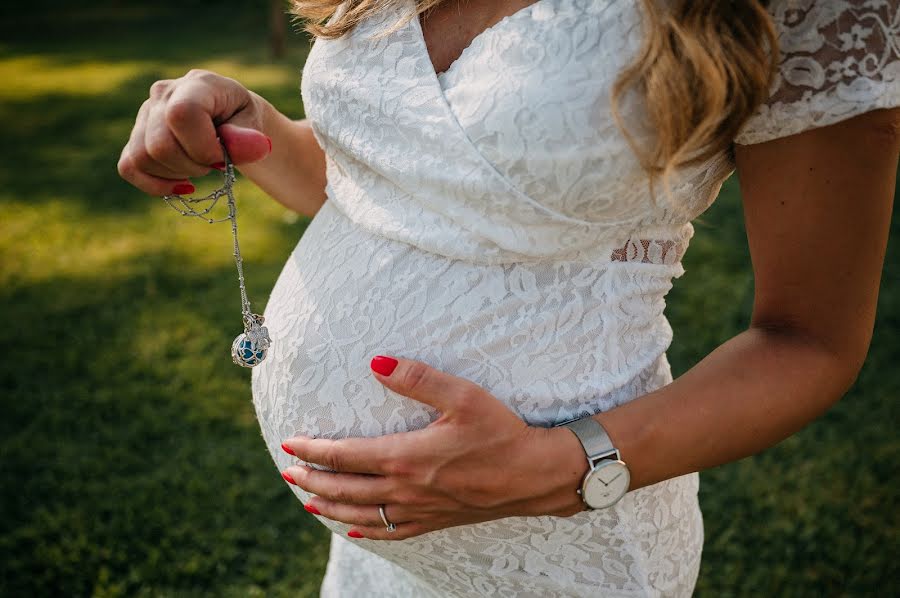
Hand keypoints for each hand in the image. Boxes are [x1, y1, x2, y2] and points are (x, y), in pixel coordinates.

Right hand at [117, 69, 271, 196]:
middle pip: (160, 145)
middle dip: (193, 166)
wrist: (232, 121)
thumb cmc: (243, 120)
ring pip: (142, 158)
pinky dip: (155, 185)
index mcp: (197, 84)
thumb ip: (248, 136)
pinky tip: (182, 185)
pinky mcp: (136, 137)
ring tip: (200, 166)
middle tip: (215, 164)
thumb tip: (257, 147)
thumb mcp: (254, 124)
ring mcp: (145, 114)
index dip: (203, 147)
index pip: (181, 115)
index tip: (223, 157)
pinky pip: (129, 167)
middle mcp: (163, 93)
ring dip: (177, 174)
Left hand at [280, 356, 588, 539]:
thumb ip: (417, 378)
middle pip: (345, 488)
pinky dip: (366, 530)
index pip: (345, 454)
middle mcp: (406, 488)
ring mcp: (420, 509)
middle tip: (288, 473)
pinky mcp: (436, 520)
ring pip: (361, 514)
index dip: (313, 450)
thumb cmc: (501, 432)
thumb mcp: (463, 396)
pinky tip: (354, 530)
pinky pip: (391, 531)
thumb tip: (376, 362)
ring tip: (309, 501)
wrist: (536, 475)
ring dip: (330, 507)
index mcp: (406, 457)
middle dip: (312, 480)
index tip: (290, 444)